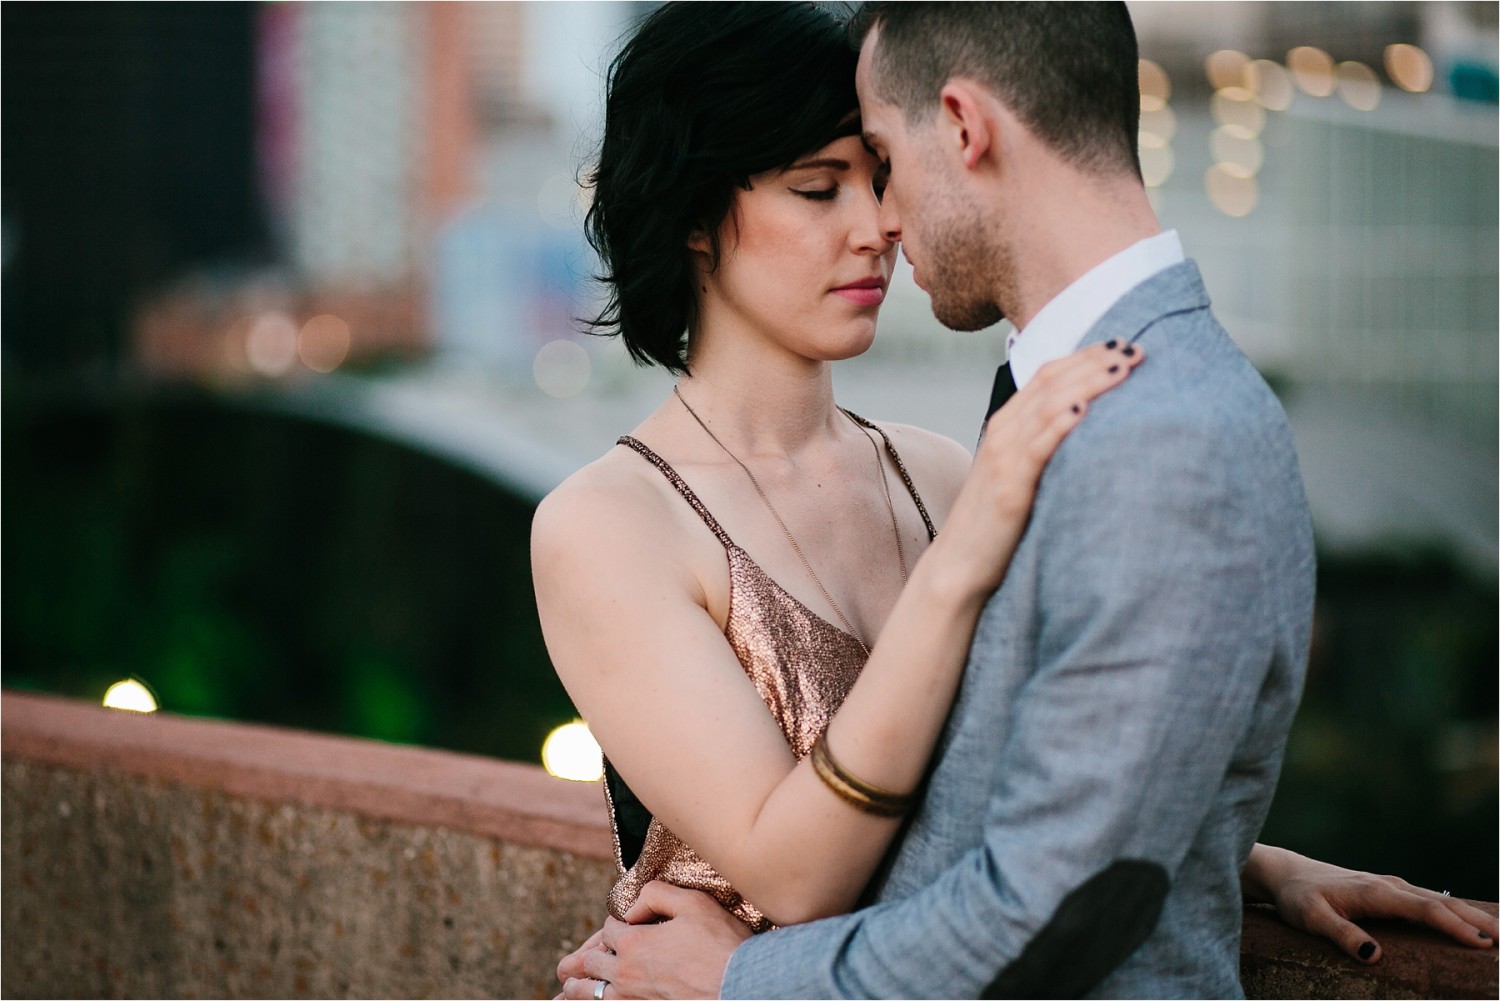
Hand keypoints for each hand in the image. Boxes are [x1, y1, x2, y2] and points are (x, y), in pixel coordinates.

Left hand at [559, 882, 752, 998]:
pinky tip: (596, 1000)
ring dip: (578, 987)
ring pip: (592, 994)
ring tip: (567, 986)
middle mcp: (626, 973)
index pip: (610, 929)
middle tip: (571, 962)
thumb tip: (632, 908)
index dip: (617, 924)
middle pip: (592, 963)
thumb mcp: (692, 902)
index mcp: (634, 942)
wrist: (741, 986)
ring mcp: (634, 999)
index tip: (628, 925)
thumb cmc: (722, 944)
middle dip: (585, 957)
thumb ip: (656, 894)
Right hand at [941, 339, 1143, 594]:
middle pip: (1051, 381)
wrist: (961, 563)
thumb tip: (1089, 435)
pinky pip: (1038, 446)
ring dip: (1088, 383)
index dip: (1085, 356)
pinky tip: (1085, 410)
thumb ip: (1045, 449)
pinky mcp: (1009, 485)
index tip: (1123, 345)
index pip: (1046, 375)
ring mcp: (1004, 457)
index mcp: (1006, 425)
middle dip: (1095, 361)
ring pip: (1049, 405)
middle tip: (1136, 348)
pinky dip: (1061, 424)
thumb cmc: (998, 524)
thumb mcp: (1022, 475)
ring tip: (1123, 368)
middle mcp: (1003, 432)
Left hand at [1252, 847, 1496, 962]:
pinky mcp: (1389, 892)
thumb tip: (1375, 955)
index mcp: (1377, 893)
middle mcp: (1390, 887)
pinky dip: (1455, 912)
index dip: (1456, 927)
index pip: (1426, 910)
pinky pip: (1429, 902)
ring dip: (1473, 917)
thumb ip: (1341, 934)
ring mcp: (1392, 887)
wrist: (1286, 874)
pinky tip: (1471, 924)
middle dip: (1480, 922)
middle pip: (1444, 903)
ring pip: (1440, 901)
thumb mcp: (1311, 918)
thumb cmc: (1297, 897)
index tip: (1483, 945)